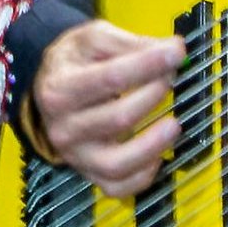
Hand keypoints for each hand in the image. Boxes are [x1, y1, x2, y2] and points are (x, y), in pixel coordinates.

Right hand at [35, 22, 185, 198]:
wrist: (50, 88)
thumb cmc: (76, 62)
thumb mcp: (93, 39)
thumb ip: (129, 42)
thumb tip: (172, 50)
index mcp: (60, 89)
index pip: (110, 78)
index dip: (148, 65)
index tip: (177, 53)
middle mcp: (64, 127)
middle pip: (119, 118)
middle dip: (153, 95)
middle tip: (170, 77)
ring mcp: (76, 155)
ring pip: (117, 163)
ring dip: (154, 144)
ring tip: (174, 123)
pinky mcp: (90, 173)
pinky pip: (118, 187)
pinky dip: (143, 176)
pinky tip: (158, 155)